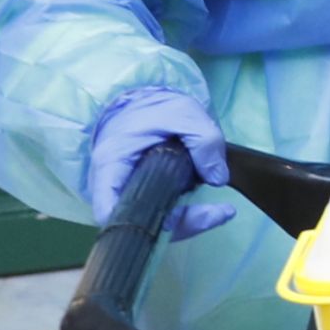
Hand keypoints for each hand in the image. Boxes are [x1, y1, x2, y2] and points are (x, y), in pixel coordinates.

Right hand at [83, 87, 231, 238]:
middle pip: (136, 223)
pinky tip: (214, 210)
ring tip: (222, 212)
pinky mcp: (145, 196)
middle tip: (216, 214)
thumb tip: (217, 178)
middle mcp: (113, 187)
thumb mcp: (183, 113)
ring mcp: (128, 194)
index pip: (107, 209)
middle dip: (177, 225)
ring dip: (187, 222)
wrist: (144, 104)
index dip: (134, 224)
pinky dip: (187, 216)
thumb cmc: (154, 107)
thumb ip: (203, 141)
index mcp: (111, 165)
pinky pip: (162, 215)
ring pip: (152, 223)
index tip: (172, 218)